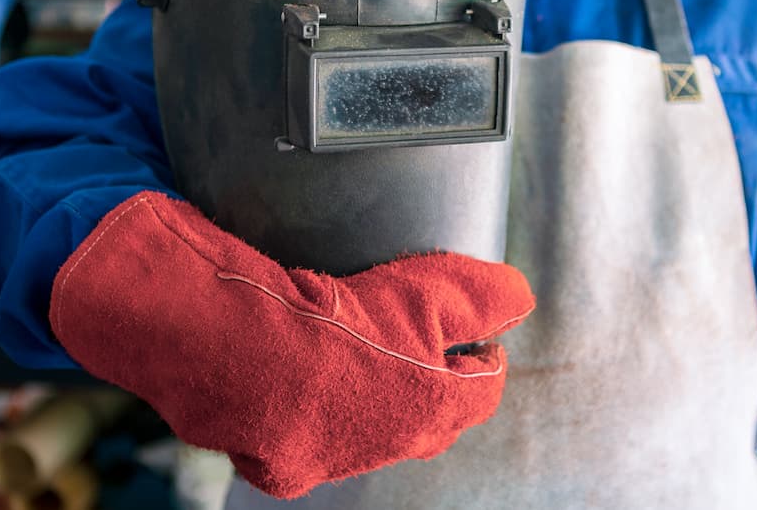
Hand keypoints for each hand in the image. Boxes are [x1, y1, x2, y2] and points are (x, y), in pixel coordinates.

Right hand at [50, 191, 534, 498]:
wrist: (235, 347)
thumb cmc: (333, 318)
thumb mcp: (427, 289)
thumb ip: (485, 295)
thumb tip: (521, 298)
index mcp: (434, 407)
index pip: (485, 388)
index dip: (484, 355)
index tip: (479, 337)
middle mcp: (391, 445)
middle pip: (434, 419)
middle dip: (436, 383)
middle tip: (421, 345)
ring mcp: (337, 461)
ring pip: (375, 432)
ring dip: (377, 401)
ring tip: (359, 359)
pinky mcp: (284, 467)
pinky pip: (313, 442)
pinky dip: (317, 416)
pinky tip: (305, 383)